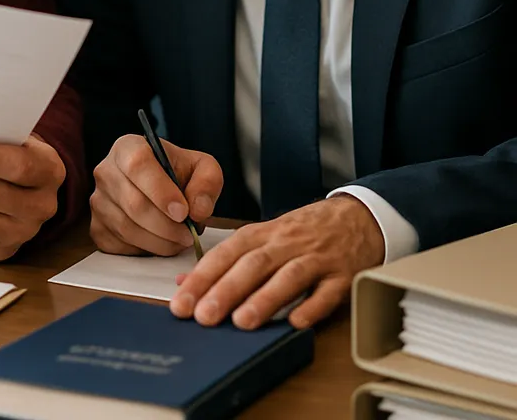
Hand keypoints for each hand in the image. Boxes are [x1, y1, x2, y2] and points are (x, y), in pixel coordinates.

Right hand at [90, 134, 222, 255]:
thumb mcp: (202, 167)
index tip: (183, 211)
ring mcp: (98, 201)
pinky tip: (160, 242)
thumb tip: (197, 210)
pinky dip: (145, 250)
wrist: (160, 186)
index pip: (137, 165)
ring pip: (127, 228)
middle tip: (189, 233)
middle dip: (167, 226)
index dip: (160, 191)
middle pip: (133, 203)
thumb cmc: (178, 173)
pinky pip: (120, 246)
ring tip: (180, 239)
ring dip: (160, 241)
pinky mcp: (97, 227)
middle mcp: (106, 171)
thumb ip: (208, 182)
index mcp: (128, 147)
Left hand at [171, 196, 384, 329]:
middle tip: (203, 316)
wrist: (357, 217)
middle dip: (225, 290)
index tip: (181, 303)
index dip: (202, 277)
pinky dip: (312, 306)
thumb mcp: (263, 237)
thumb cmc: (303, 232)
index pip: (225, 254)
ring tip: (241, 321)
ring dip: (264, 299)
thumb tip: (185, 281)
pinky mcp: (343, 275)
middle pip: (252, 265)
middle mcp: (285, 244)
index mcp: (261, 234)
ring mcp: (315, 258)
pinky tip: (296, 322)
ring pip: (287, 276)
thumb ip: (226, 259)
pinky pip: (328, 291)